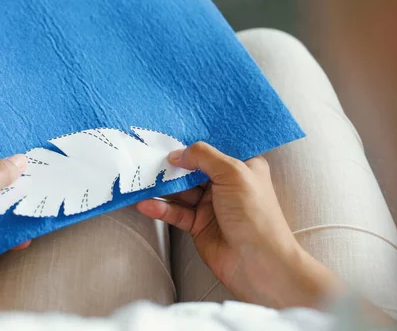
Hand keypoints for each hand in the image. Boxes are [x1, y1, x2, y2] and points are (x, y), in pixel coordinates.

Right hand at [137, 142, 342, 307]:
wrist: (258, 262)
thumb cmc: (253, 212)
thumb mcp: (233, 172)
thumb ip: (204, 156)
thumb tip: (177, 154)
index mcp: (242, 166)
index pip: (215, 149)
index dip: (194, 141)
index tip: (169, 133)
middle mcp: (226, 183)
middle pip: (193, 169)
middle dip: (172, 164)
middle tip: (147, 156)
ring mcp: (211, 205)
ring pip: (181, 190)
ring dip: (162, 186)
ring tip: (139, 178)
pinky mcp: (199, 225)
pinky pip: (176, 212)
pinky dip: (160, 208)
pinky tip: (144, 204)